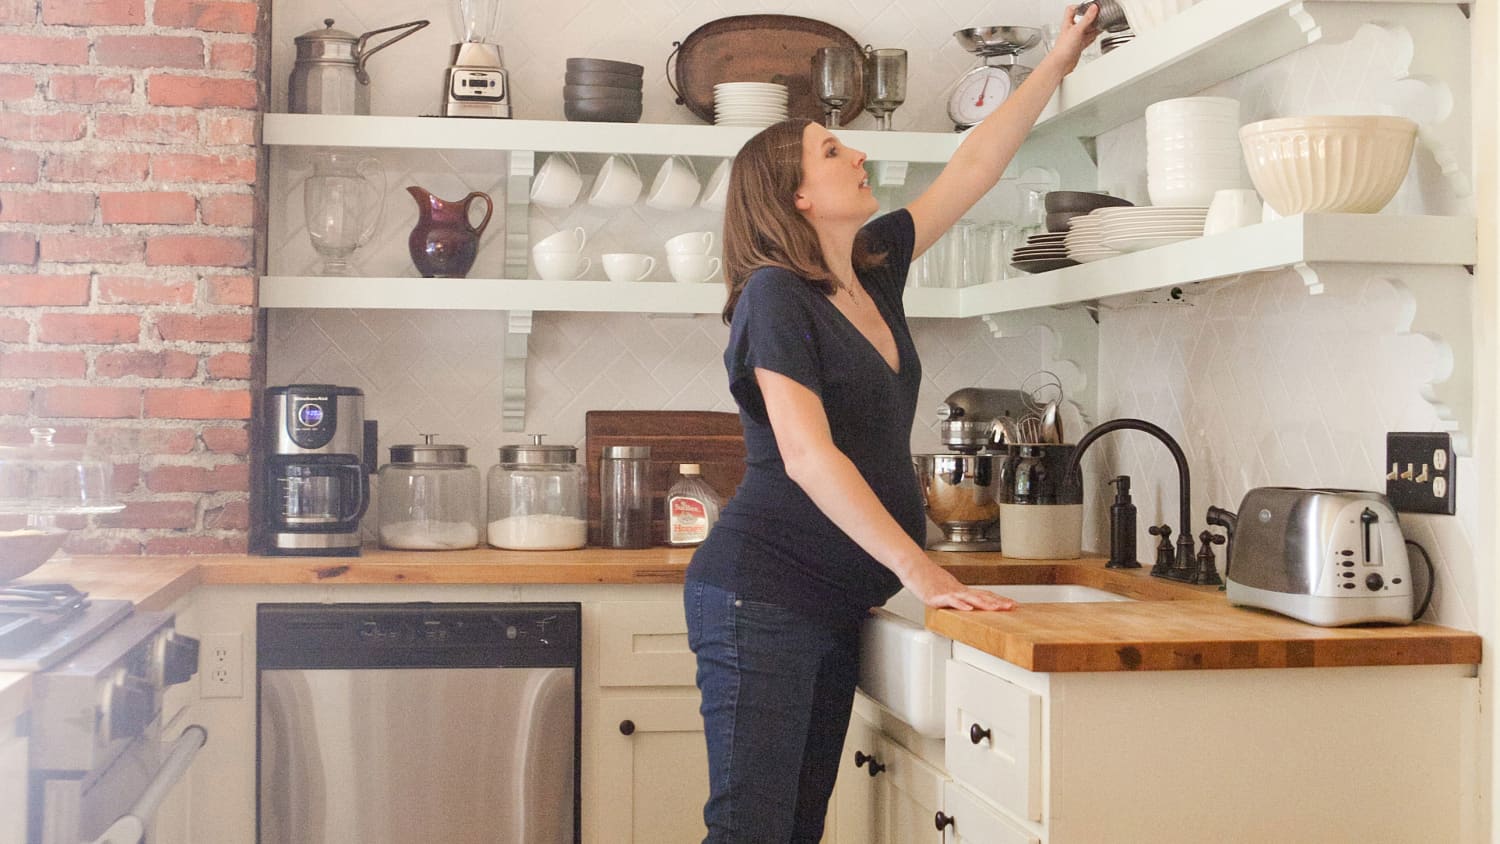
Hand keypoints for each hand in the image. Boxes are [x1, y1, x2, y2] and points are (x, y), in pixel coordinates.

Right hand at [902, 561, 1016, 611]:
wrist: (914, 567)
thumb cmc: (927, 578)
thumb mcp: (946, 588)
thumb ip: (957, 597)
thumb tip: (966, 604)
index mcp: (962, 590)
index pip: (984, 595)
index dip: (999, 599)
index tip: (1012, 604)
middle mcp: (958, 590)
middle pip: (981, 596)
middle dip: (997, 602)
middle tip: (1011, 606)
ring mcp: (949, 593)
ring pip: (970, 599)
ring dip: (984, 604)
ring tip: (996, 608)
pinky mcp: (938, 597)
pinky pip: (951, 601)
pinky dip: (960, 605)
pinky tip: (968, 609)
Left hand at [1045, 4, 1101, 75]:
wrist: (1061, 64)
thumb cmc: (1063, 48)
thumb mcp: (1077, 30)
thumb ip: (1086, 19)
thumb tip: (1093, 8)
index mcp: (1068, 23)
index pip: (1071, 10)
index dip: (1079, 6)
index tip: (1088, 6)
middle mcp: (1072, 30)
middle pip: (1082, 20)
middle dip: (1091, 18)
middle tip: (1099, 15)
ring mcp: (1075, 38)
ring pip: (1086, 30)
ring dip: (1093, 27)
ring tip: (1101, 23)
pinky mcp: (1079, 46)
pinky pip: (1087, 39)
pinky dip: (1092, 36)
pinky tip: (1096, 35)